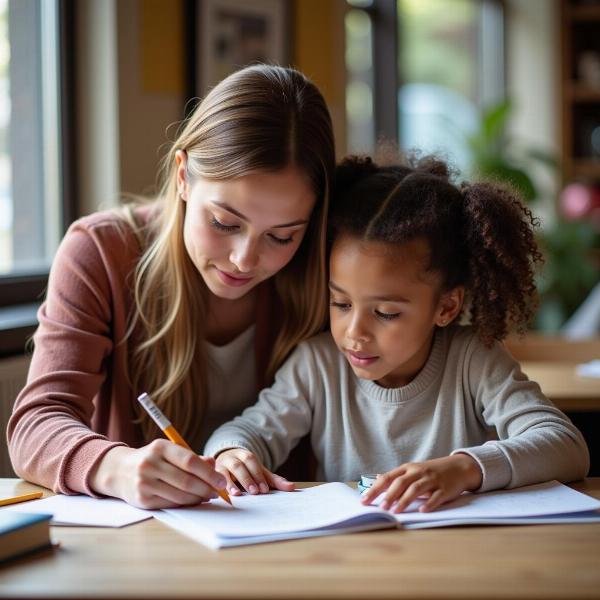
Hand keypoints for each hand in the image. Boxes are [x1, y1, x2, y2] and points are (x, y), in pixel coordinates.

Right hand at [89, 440, 226, 508]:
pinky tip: (192, 501)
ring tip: (207, 497)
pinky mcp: (142, 499)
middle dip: (206, 488)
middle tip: (217, 492)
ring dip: (197, 498)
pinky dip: (185, 504)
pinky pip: (170, 503)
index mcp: (160, 447)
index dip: (208, 473)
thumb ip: (192, 457)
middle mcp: (150, 463)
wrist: (119, 471)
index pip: (189, 461)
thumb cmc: (153, 460)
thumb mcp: (170, 452)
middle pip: (186, 480)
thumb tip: (213, 464)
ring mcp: (144, 482)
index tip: (221, 481)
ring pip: (179, 494)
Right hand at [215, 448, 294, 495]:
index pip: (252, 462)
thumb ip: (274, 480)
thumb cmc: (246, 469)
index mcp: (245, 455)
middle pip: (238, 466)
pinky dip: (216, 487)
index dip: (258, 475)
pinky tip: (220, 496)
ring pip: (223, 471)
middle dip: (246, 478)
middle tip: (254, 492)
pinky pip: (211, 479)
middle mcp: (232, 458)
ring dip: (230, 483)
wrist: (226, 459)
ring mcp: (220, 465)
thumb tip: (292, 487)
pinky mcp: (210, 474)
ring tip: (236, 495)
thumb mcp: (260, 472)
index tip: (264, 489)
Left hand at [360, 454, 482, 512]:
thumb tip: (377, 478)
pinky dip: (429, 503)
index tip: (364, 501)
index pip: (388, 478)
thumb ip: (396, 476)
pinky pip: (436, 496)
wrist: (459, 467)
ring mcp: (432, 480)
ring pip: (416, 489)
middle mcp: (418, 472)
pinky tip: (422, 511)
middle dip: (389, 495)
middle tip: (380, 508)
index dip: (375, 489)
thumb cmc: (432, 471)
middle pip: (401, 483)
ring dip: (405, 500)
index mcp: (408, 468)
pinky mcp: (445, 488)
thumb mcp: (413, 470)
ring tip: (396, 511)